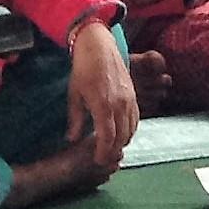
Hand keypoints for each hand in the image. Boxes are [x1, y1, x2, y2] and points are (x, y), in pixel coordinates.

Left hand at [67, 21, 137, 165]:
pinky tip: (122, 133)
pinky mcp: (133, 95)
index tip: (97, 160)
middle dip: (113, 150)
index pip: (107, 137)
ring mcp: (129, 99)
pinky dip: (130, 129)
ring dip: (123, 141)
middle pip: (122, 136)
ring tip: (112, 147)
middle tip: (104, 158)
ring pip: (131, 128)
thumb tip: (72, 139)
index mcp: (103, 106)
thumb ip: (75, 119)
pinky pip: (136, 118)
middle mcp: (120, 104)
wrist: (99, 47)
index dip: (103, 152)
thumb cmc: (83, 70)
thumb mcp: (74, 95)